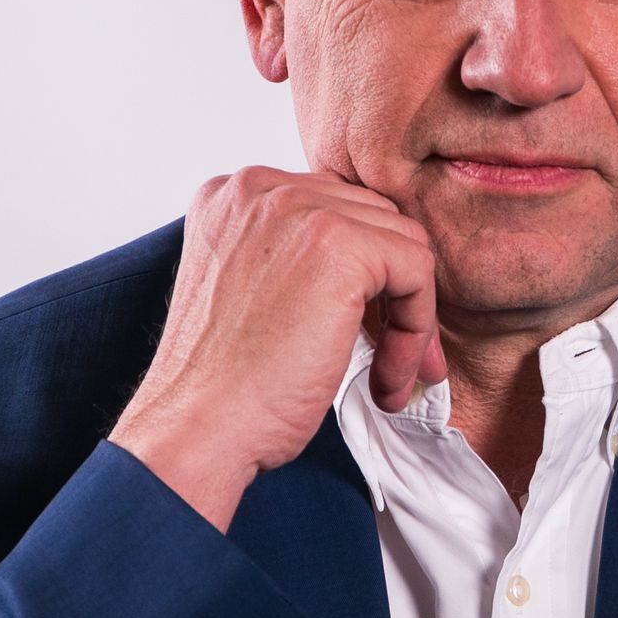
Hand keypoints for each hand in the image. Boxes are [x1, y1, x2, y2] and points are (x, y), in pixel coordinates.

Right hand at [109, 166, 445, 531]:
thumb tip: (378, 269)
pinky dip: (416, 330)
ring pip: (403, 246)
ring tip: (387, 379)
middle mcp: (261, 188)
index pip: (334, 209)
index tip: (368, 335)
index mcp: (234, 196)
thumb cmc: (223, 386)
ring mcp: (299, 209)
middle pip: (373, 220)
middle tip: (392, 362)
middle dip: (392, 295)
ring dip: (407, 321)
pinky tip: (387, 378)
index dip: (362, 276)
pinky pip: (418, 271)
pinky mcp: (339, 244)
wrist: (200, 428)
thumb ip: (296, 261)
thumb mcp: (252, 296)